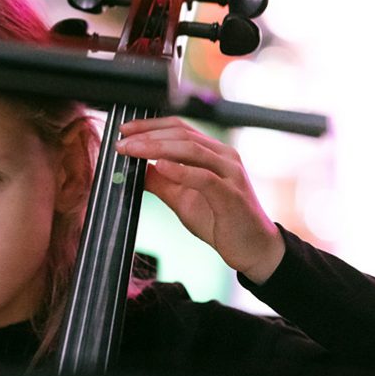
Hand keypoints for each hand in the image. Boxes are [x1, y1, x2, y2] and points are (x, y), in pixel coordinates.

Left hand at [116, 117, 284, 281]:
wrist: (253, 249)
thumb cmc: (220, 221)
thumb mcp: (182, 199)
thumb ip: (162, 183)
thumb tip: (135, 169)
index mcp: (213, 153)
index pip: (179, 128)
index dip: (150, 126)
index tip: (124, 130)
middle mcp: (224, 156)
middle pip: (182, 135)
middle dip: (148, 136)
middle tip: (122, 144)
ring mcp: (230, 173)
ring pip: (192, 150)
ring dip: (157, 148)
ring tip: (133, 151)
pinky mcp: (231, 195)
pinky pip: (204, 177)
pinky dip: (181, 171)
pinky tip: (160, 167)